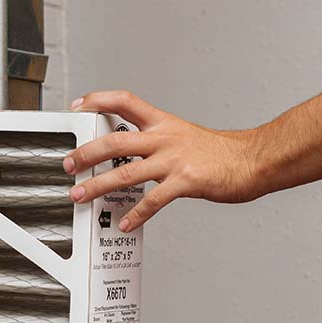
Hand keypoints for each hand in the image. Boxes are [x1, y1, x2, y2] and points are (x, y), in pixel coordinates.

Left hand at [62, 90, 263, 231]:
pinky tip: (125, 223)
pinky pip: (154, 200)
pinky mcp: (186, 181)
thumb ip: (156, 142)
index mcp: (163, 122)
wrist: (252, 160)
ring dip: (98, 185)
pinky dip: (137, 214)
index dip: (99, 99)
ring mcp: (174, 159)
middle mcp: (165, 137)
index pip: (125, 101)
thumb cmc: (220, 153)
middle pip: (115, 139)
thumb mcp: (183, 135)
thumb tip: (129, 154)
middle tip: (69, 164)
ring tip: (80, 195)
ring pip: (126, 171)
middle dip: (86, 153)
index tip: (78, 106)